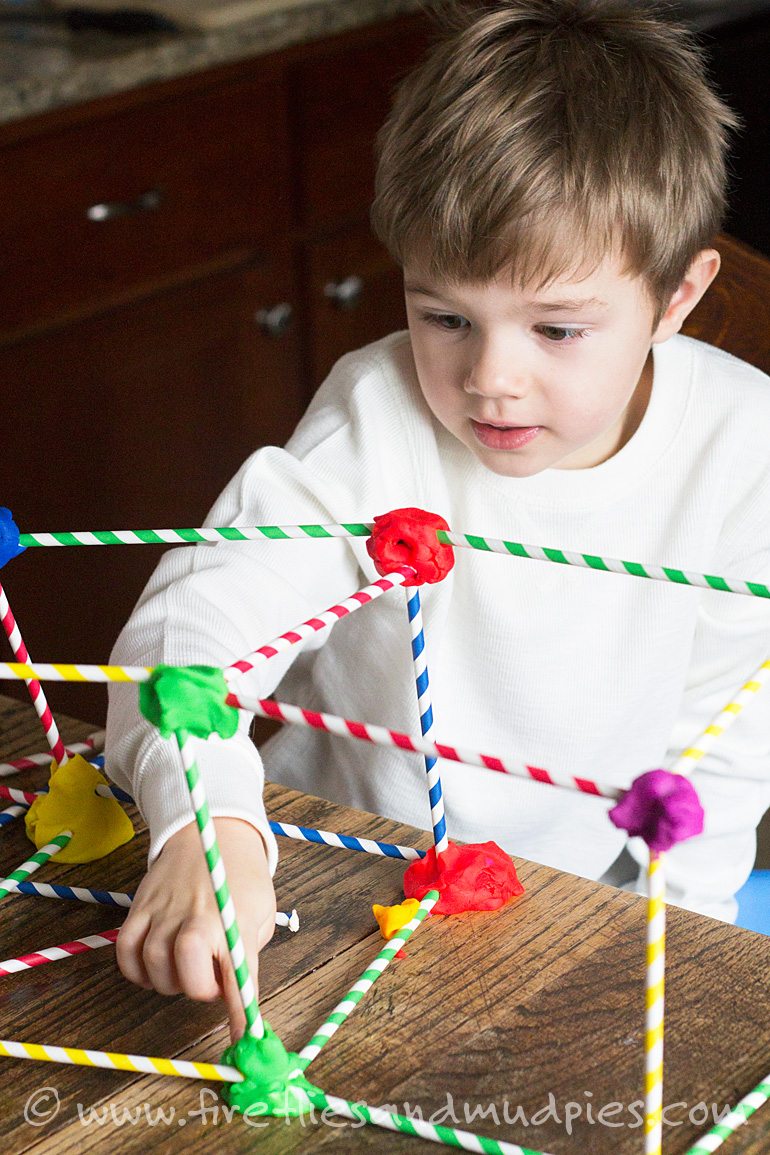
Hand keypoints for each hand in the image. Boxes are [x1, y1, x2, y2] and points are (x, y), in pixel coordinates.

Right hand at [116, 817, 275, 1041]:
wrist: (211, 832)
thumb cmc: (241, 877)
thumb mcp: (260, 914)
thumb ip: (247, 955)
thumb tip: (238, 998)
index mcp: (233, 919)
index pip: (238, 977)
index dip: (241, 1016)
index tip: (243, 1045)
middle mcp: (197, 916)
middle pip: (189, 973)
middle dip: (200, 989)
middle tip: (209, 979)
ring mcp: (164, 911)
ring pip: (154, 965)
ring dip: (169, 982)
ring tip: (184, 969)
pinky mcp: (139, 907)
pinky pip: (126, 951)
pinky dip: (136, 970)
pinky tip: (154, 967)